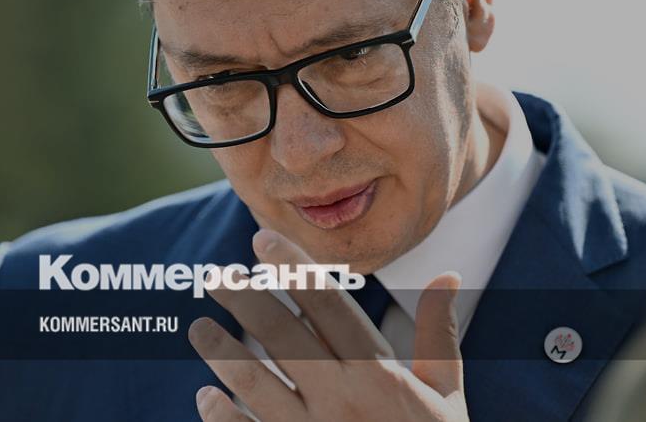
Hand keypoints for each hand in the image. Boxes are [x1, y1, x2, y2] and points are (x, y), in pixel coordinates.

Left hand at [188, 228, 467, 420]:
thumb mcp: (446, 396)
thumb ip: (438, 335)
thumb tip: (447, 276)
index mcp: (380, 375)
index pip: (328, 305)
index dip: (293, 268)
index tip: (262, 241)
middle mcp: (341, 400)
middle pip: (282, 336)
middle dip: (244, 300)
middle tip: (213, 276)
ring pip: (255, 382)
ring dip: (221, 353)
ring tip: (198, 329)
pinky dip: (222, 417)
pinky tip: (205, 396)